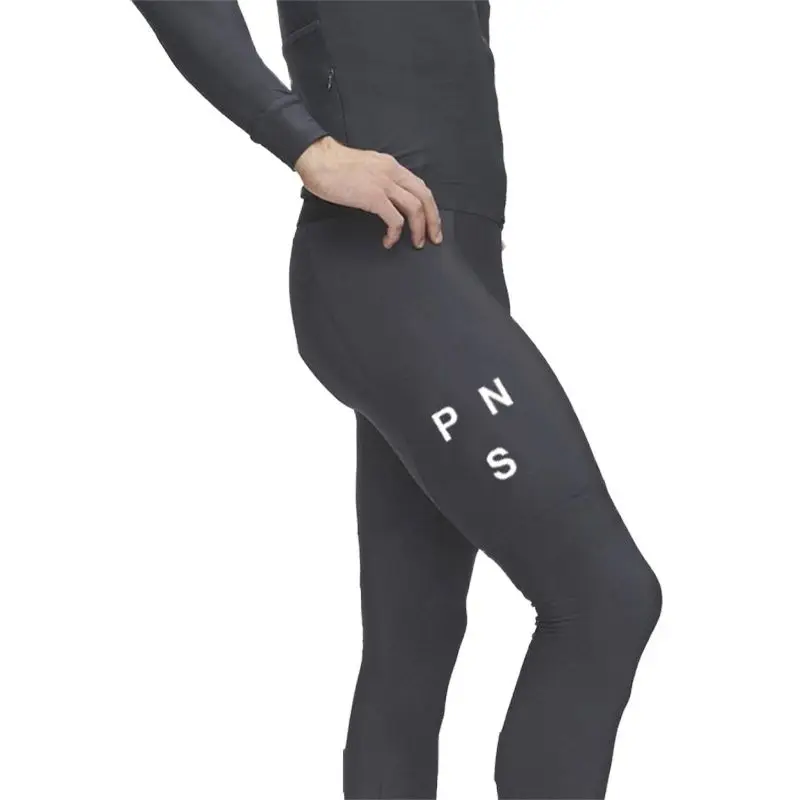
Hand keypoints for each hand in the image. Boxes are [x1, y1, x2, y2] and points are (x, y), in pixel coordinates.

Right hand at [295, 136, 442, 249]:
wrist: (317, 158)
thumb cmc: (334, 166)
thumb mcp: (366, 169)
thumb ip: (379, 181)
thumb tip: (386, 200)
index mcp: (391, 166)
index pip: (420, 187)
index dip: (430, 207)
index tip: (431, 224)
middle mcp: (392, 172)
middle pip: (424, 197)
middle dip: (433, 221)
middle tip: (434, 239)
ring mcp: (384, 184)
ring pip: (415, 208)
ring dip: (419, 229)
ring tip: (416, 243)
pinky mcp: (373, 196)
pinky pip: (395, 219)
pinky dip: (396, 233)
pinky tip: (389, 241)